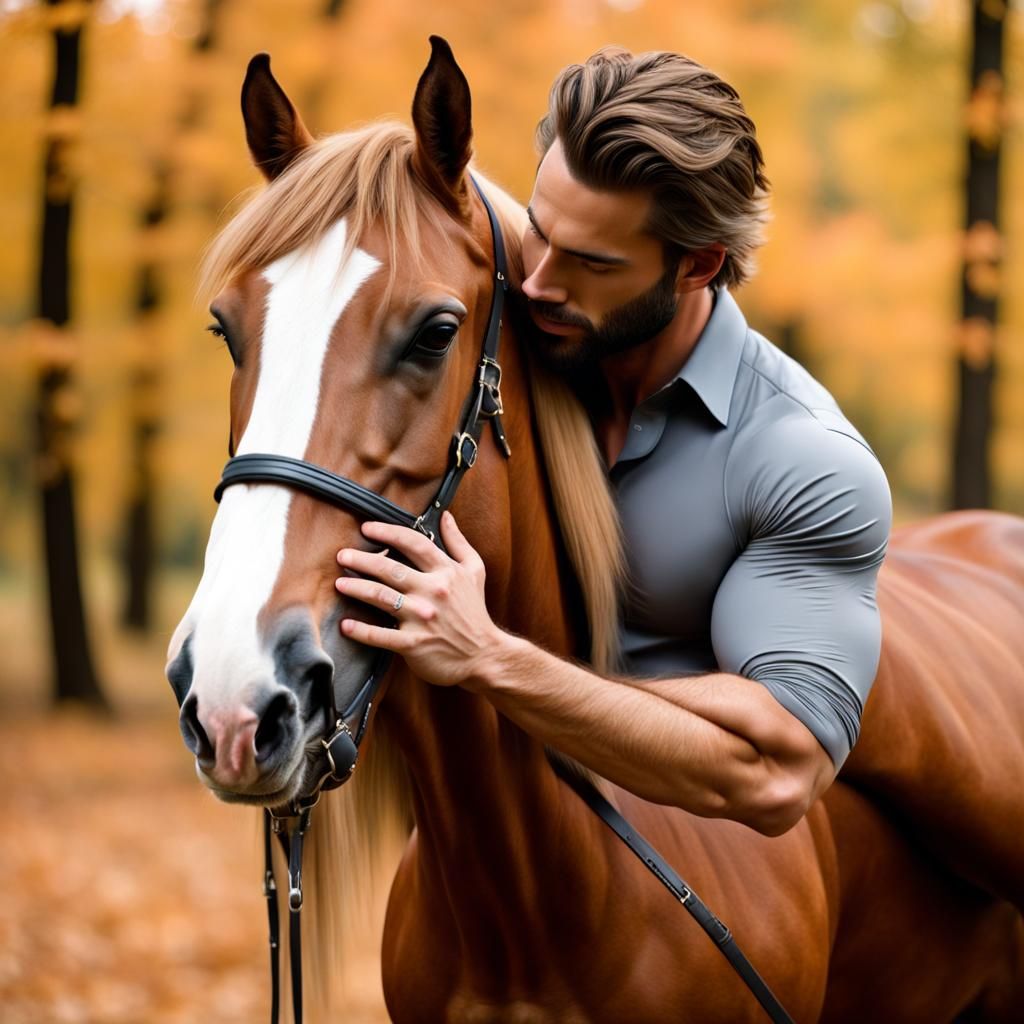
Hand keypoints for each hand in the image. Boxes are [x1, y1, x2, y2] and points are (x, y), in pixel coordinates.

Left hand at [335, 511, 502, 687]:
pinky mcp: (414, 643)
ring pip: (382, 597)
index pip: (414, 544)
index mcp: (446, 572)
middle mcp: (433, 591)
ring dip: (356, 588)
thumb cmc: (474, 612)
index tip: (367, 528)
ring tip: (339, 583)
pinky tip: (345, 624)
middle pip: (391, 569)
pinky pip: (381, 635)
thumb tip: (445, 515)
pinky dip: (361, 630)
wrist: (484, 655)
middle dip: (362, 559)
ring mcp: (422, 617)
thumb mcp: (474, 572)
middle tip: (342, 555)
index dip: (388, 532)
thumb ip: (458, 542)